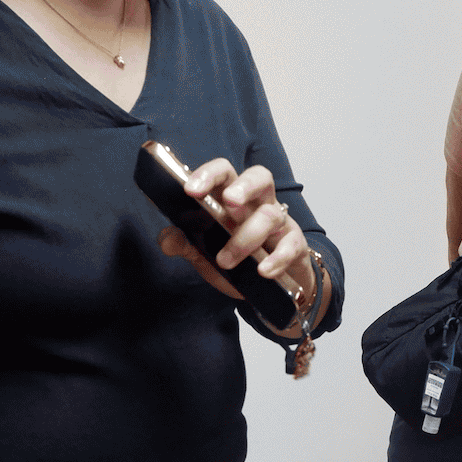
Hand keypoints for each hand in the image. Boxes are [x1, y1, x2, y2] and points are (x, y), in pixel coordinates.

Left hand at [157, 159, 313, 305]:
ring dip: (247, 237)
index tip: (190, 189)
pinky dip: (277, 258)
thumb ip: (185, 245)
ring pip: (271, 215)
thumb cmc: (238, 260)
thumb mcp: (205, 254)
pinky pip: (291, 245)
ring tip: (226, 260)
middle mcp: (258, 205)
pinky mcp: (295, 245)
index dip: (209, 174)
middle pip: (260, 177)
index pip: (225, 173)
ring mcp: (279, 224)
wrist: (272, 288)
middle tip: (229, 201)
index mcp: (233, 199)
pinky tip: (263, 271)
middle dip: (244, 186)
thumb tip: (166, 238)